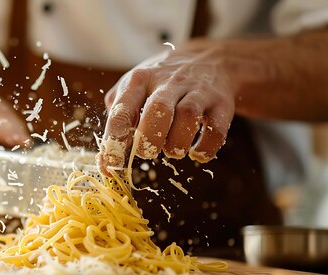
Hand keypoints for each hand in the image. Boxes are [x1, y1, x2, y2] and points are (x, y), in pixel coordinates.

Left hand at [97, 42, 235, 174]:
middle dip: (149, 139)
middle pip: (158, 110)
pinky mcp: (222, 103)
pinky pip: (216, 130)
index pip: (122, 109)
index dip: (114, 140)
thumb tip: (104, 160)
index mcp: (140, 80)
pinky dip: (205, 149)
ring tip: (172, 150)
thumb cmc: (162, 83)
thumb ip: (117, 119)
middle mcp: (169, 82)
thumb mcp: (134, 88)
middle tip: (147, 153)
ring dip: (177, 144)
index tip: (111, 162)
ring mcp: (198, 91)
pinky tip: (196, 153)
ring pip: (188, 117)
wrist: (211, 59)